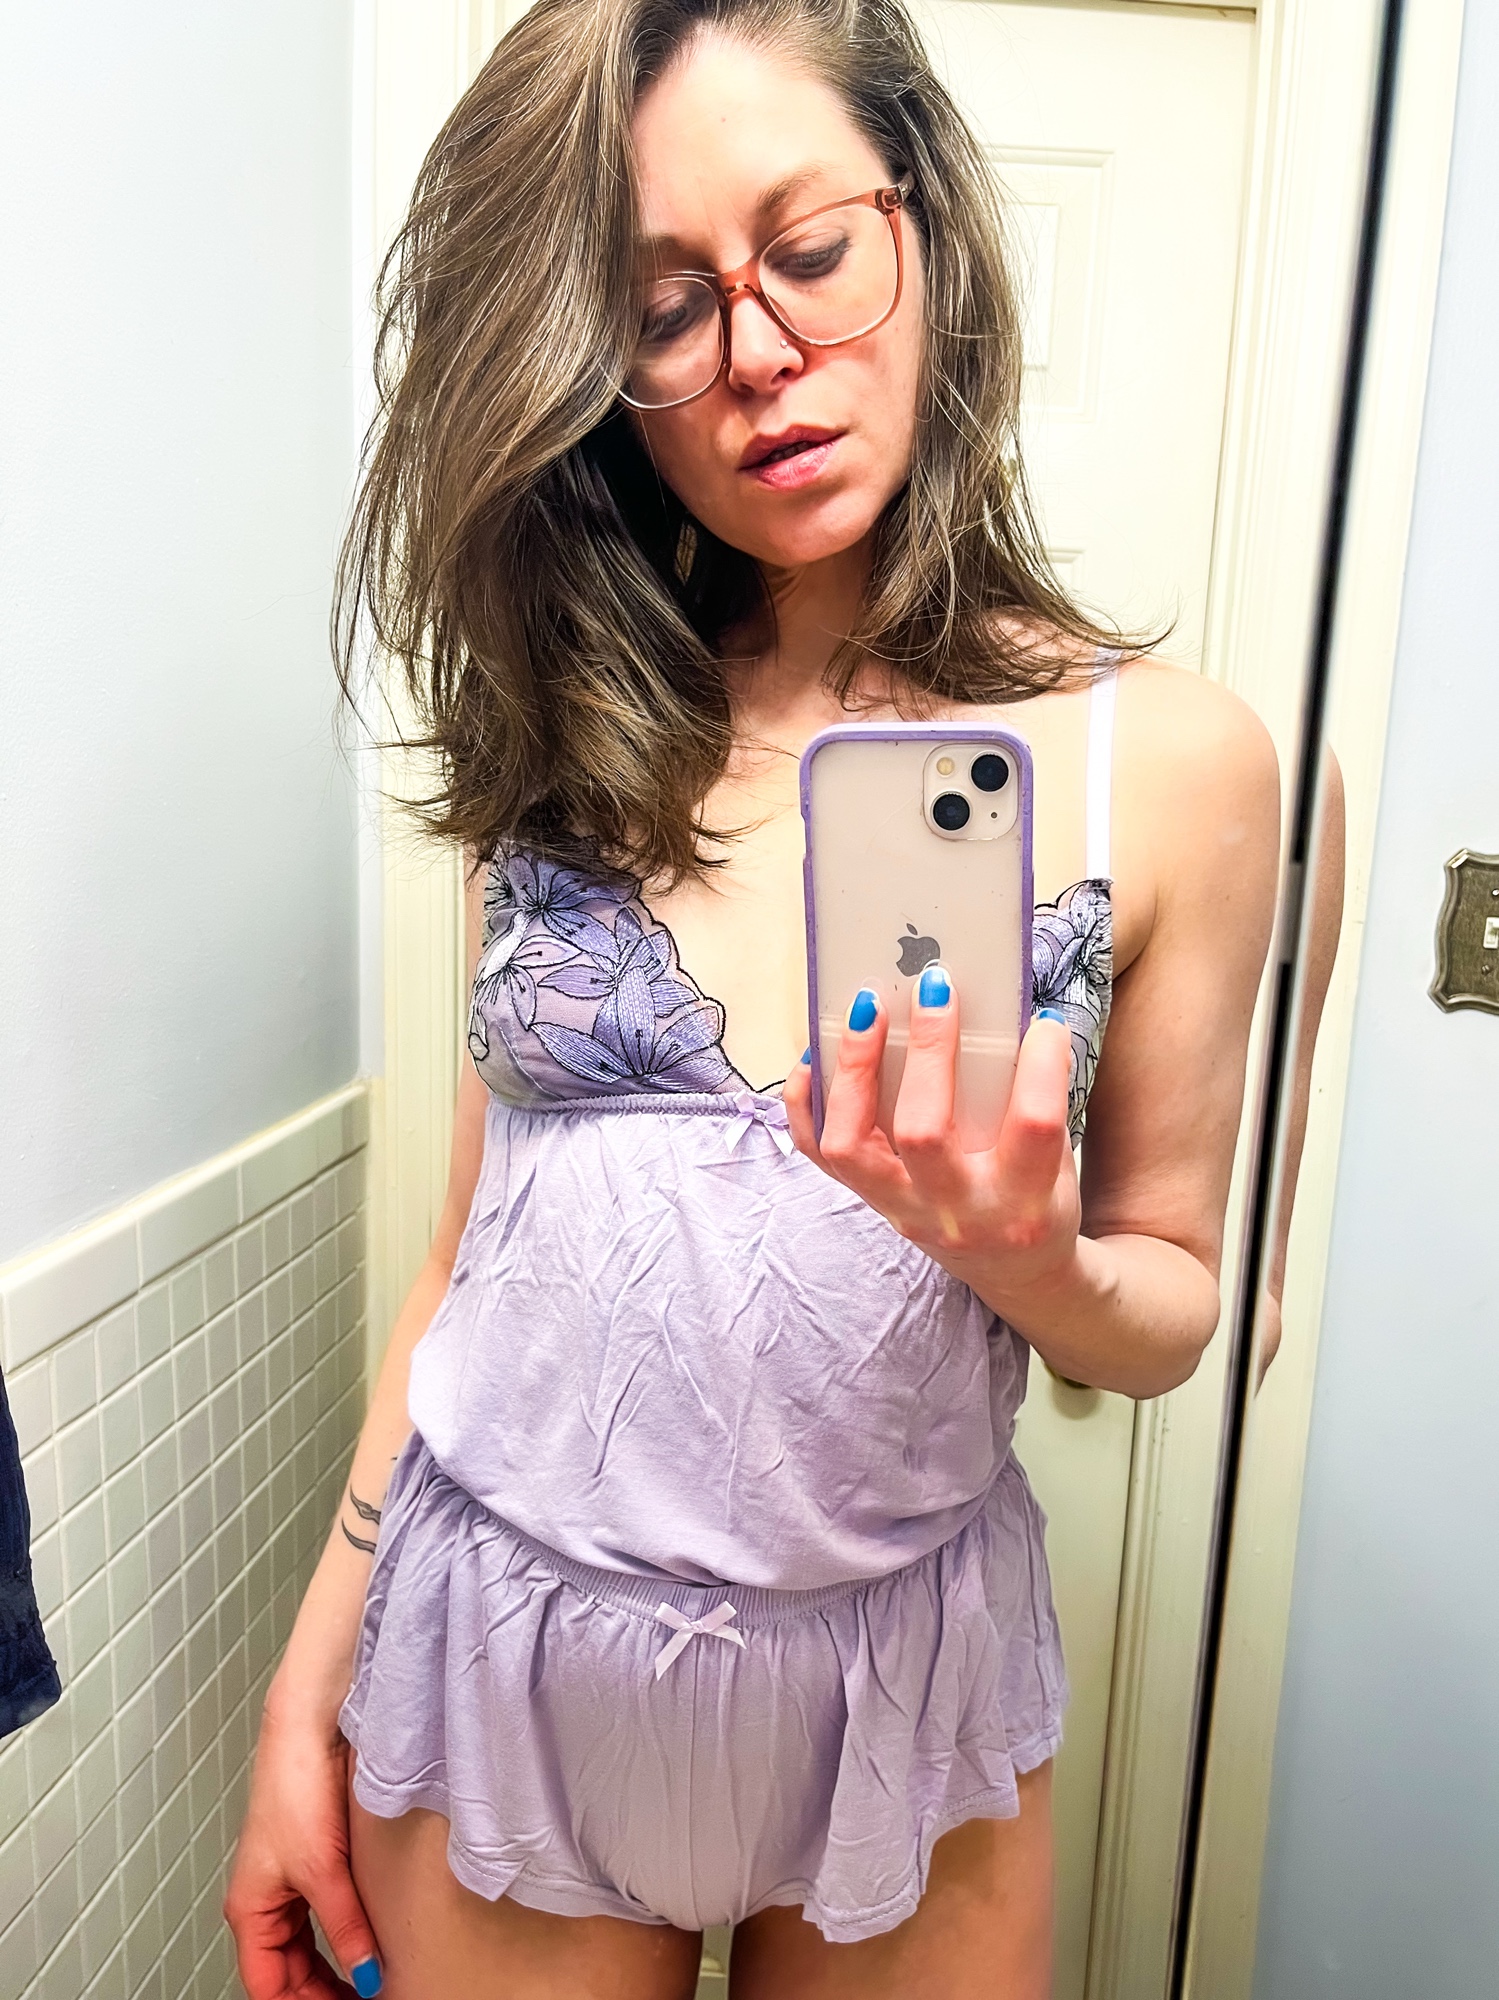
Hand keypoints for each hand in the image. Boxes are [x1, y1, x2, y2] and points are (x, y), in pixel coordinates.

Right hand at [224, 1688, 382, 1999]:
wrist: (307, 1729)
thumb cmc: (293, 1787)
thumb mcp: (324, 1870)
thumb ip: (346, 1927)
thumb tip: (367, 1975)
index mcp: (251, 1910)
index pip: (269, 1987)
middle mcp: (264, 1899)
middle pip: (286, 1971)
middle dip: (319, 1993)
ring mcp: (286, 1880)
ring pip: (304, 1947)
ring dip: (329, 1970)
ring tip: (367, 1984)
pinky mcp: (309, 1859)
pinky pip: (319, 1916)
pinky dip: (338, 1938)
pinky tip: (363, 1943)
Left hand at [783, 968, 1081, 1321]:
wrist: (1014, 1272)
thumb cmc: (1038, 1200)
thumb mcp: (1056, 1161)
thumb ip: (1028, 1099)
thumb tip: (995, 1014)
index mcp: (1022, 1198)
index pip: (1033, 1125)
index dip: (1041, 1065)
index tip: (1044, 1022)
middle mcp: (957, 1210)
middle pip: (923, 1133)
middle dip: (928, 1052)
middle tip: (934, 987)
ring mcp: (904, 1210)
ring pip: (850, 1145)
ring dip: (854, 1070)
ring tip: (867, 1010)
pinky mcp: (872, 1204)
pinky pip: (818, 1154)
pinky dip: (807, 1101)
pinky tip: (817, 1056)